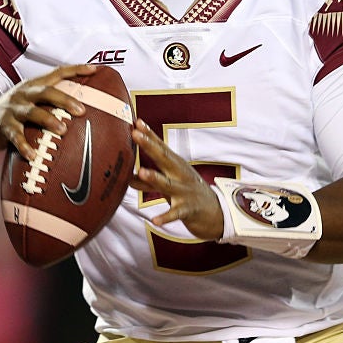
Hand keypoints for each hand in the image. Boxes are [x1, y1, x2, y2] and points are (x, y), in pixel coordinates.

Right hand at [0, 64, 97, 154]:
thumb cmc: (14, 112)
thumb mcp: (31, 101)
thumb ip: (50, 102)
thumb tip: (82, 110)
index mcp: (33, 85)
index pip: (56, 72)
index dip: (75, 70)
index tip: (94, 69)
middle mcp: (23, 93)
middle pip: (46, 91)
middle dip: (65, 100)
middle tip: (81, 111)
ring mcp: (12, 108)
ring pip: (32, 112)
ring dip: (48, 120)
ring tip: (63, 130)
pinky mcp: (3, 125)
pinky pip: (15, 136)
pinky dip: (25, 146)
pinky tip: (34, 155)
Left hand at [130, 119, 224, 240]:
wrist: (216, 212)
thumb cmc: (187, 193)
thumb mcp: (169, 183)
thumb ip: (148, 180)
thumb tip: (125, 175)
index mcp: (175, 166)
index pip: (161, 147)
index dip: (149, 134)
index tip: (137, 122)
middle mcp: (180, 175)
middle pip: (163, 158)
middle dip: (149, 146)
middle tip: (136, 134)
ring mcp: (184, 192)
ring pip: (167, 184)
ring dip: (154, 177)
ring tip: (141, 172)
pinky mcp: (187, 210)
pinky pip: (175, 214)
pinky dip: (166, 217)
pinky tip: (155, 221)